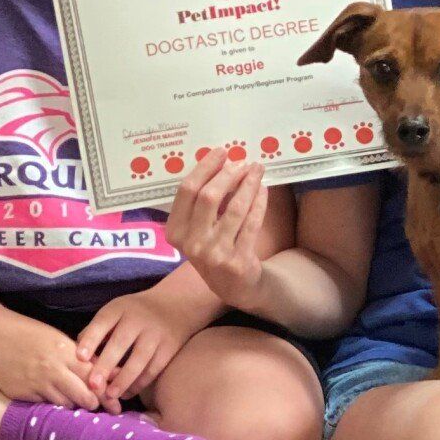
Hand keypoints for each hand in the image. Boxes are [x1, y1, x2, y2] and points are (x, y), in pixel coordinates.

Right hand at [0, 314, 101, 410]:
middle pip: (84, 395)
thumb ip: (77, 356)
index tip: (117, 401)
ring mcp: (35, 383)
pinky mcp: (21, 393)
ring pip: (65, 404)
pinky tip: (59, 403)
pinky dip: (54, 405)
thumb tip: (102, 371)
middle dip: (96, 404)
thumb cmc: (27, 333)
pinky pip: (45, 405)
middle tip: (105, 409)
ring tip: (82, 405)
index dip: (107, 390)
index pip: (94, 376)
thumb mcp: (56, 338)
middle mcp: (52, 369)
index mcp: (65, 351)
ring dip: (75, 406)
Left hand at [76, 291, 196, 404]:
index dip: (91, 339)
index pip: (103, 322)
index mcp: (120, 308)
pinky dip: (140, 383)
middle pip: (121, 342)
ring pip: (140, 359)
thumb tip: (80, 359)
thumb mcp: (116, 312)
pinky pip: (154, 368)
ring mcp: (156, 333)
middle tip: (93, 385)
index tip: (80, 358)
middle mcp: (139, 319)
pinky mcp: (170, 347)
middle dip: (106, 365)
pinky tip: (127, 393)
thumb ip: (97, 331)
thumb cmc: (135, 313)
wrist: (176, 305)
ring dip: (124, 379)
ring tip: (110, 395)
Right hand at [165, 149, 268, 309]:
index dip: (204, 168)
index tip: (221, 153)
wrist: (236, 286)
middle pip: (208, 197)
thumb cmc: (215, 248)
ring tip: (257, 170)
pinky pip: (252, 222)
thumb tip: (220, 162)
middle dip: (228, 174)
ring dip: (248, 184)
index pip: (186, 192)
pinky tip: (263, 189)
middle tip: (242, 162)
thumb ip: (201, 203)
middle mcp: (191, 244)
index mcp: (176, 232)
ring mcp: (214, 254)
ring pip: (234, 208)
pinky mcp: (238, 261)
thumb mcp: (198, 230)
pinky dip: (259, 202)